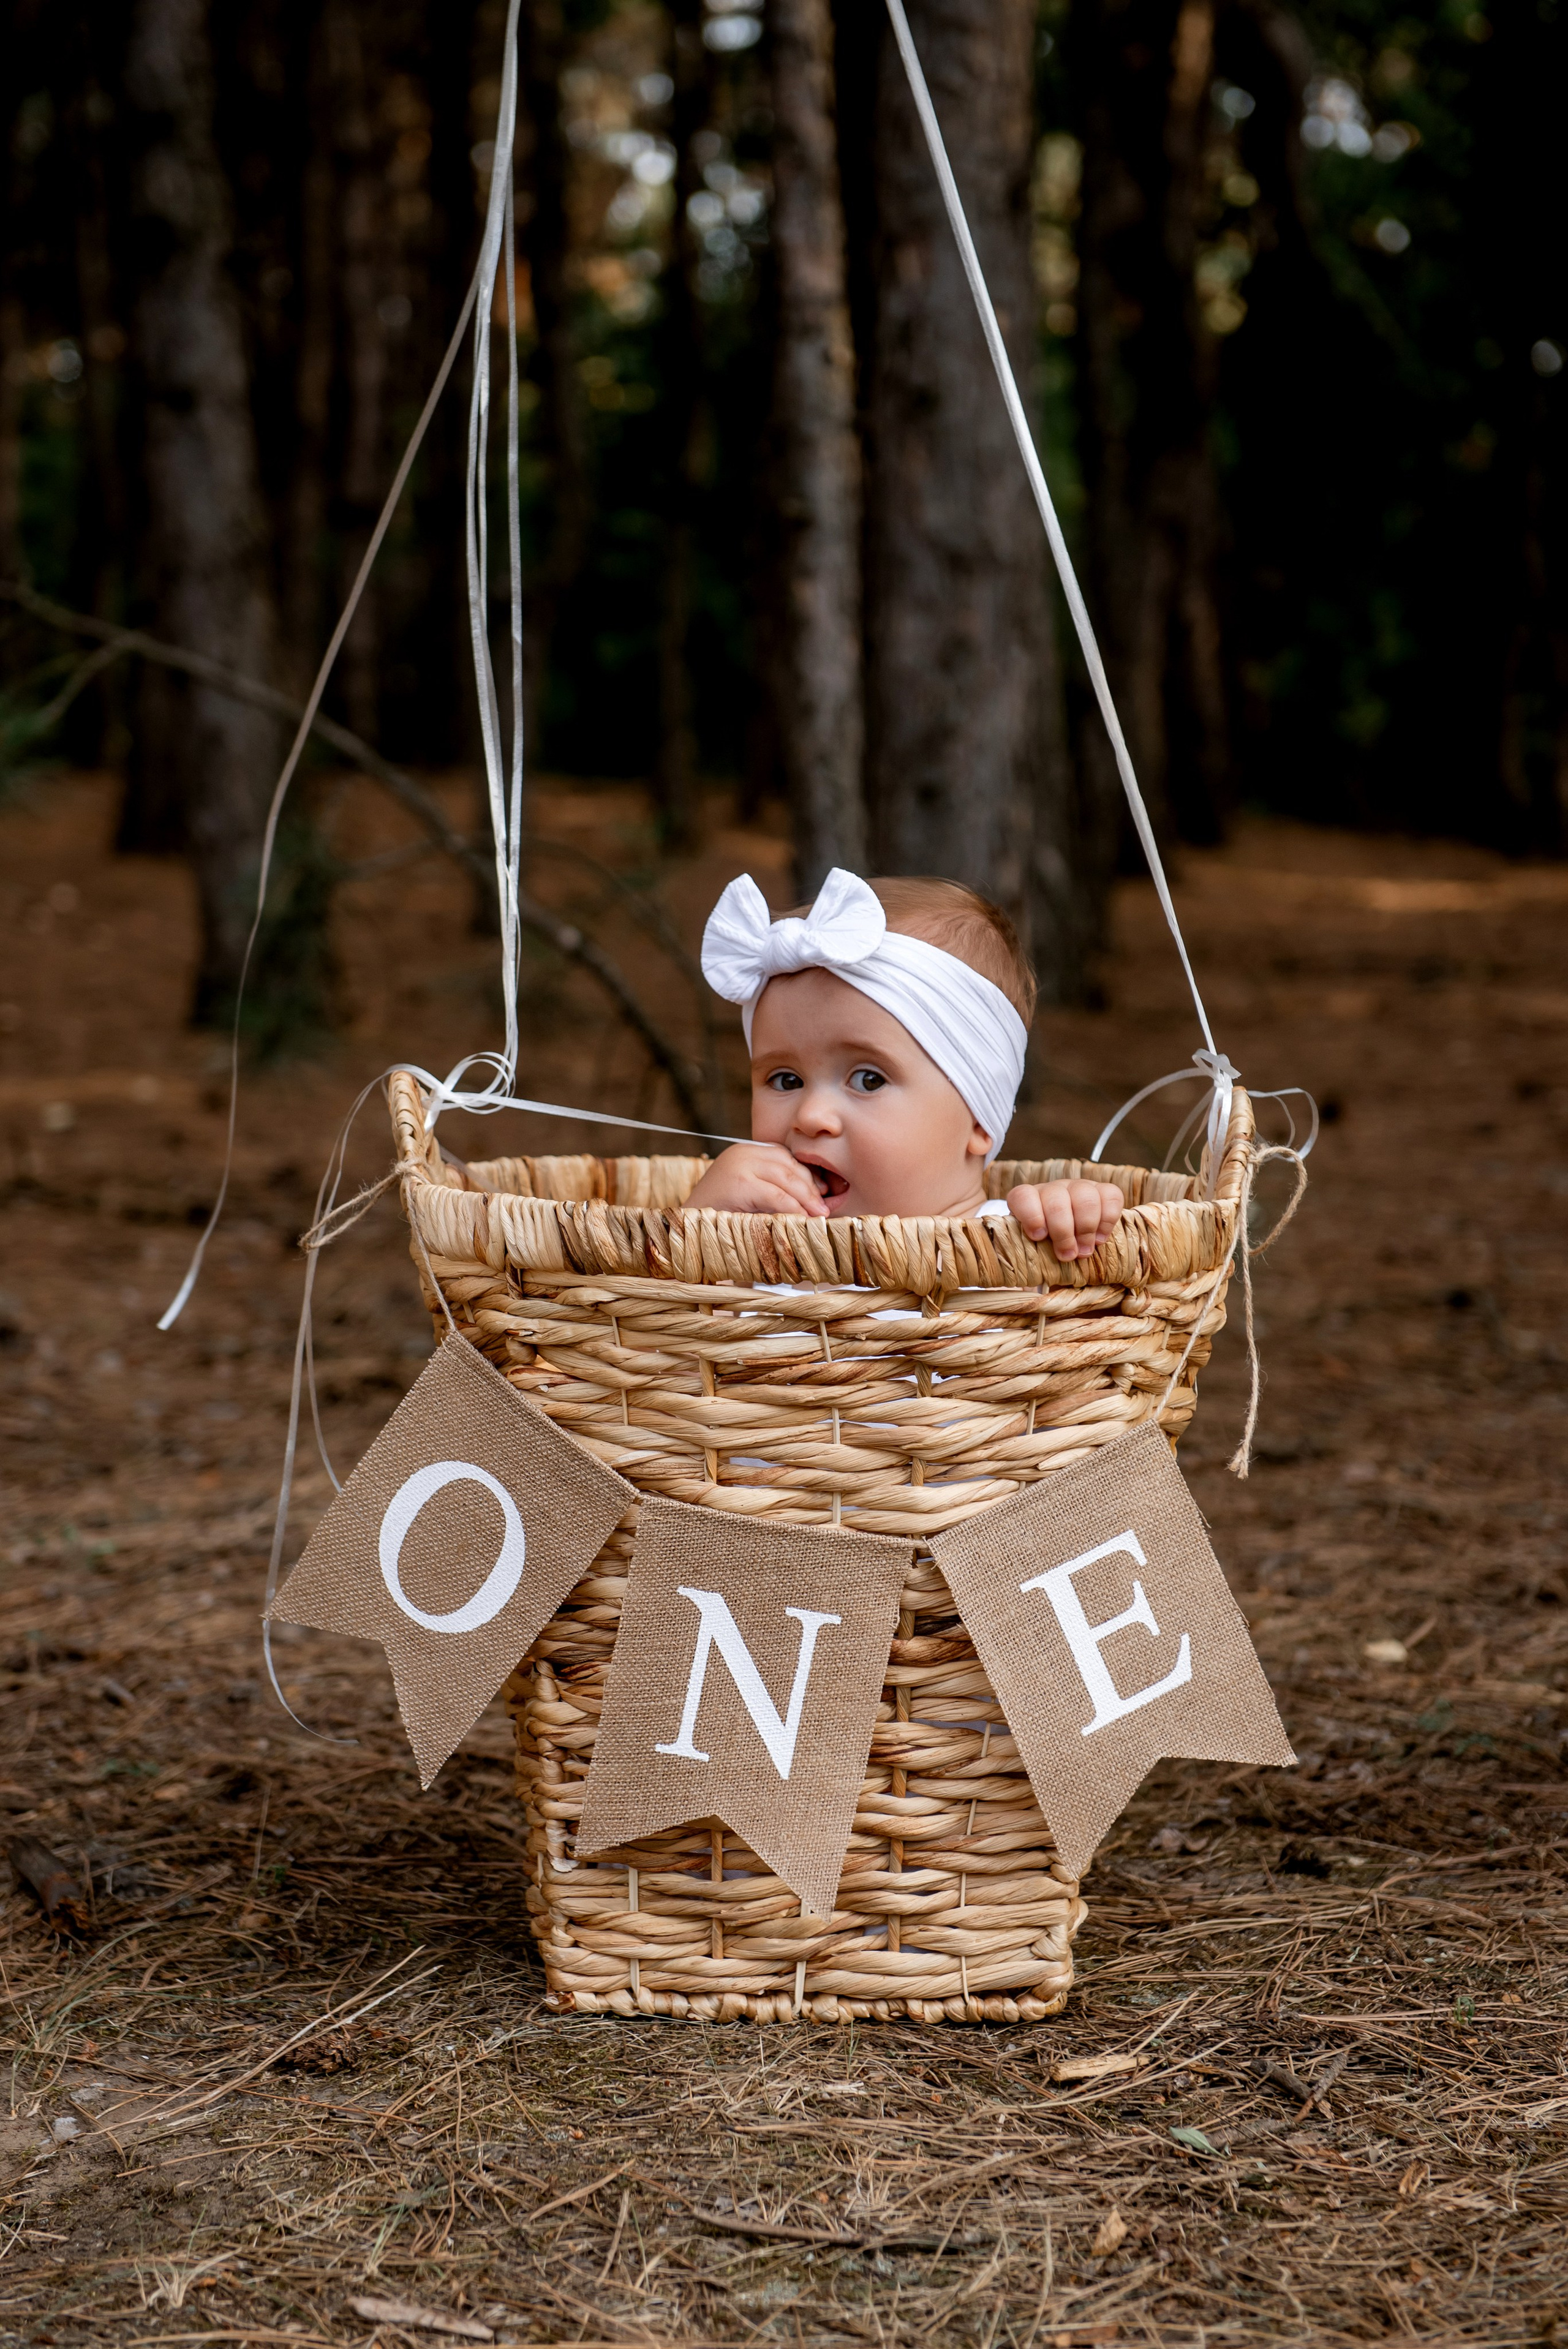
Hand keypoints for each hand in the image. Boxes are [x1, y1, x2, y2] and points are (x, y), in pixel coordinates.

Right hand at [684, 1142, 829, 1218]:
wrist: (686, 1229)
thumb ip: (772, 1186)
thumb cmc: (721, 1216)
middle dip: (810, 1187)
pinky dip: (794, 1208)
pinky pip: (776, 1195)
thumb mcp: (750, 1194)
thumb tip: (814, 1195)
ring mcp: (740, 1165)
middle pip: (788, 1165)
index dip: (807, 1175)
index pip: (785, 1157)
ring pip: (786, 1178)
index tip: (823, 1192)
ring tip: (819, 1216)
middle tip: (825, 1208)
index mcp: (745, 1151)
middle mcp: (743, 1152)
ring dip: (806, 1199)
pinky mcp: (740, 1183)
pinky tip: (803, 1219)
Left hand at [1006, 1178, 1124, 1260]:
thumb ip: (1027, 1258)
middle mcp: (1052, 1190)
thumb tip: (1023, 1279)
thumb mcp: (1033, 1254)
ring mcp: (1078, 1187)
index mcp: (1028, 1200)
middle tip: (1068, 1256)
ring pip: (1085, 1196)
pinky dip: (1107, 1221)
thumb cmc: (1048, 1251)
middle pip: (1056, 1201)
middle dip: (1063, 1232)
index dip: (1031, 1216)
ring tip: (1085, 1252)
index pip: (1023, 1197)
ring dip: (1086, 1228)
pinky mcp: (1103, 1191)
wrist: (1072, 1244)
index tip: (1038, 1237)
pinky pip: (1111, 1196)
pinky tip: (1100, 1239)